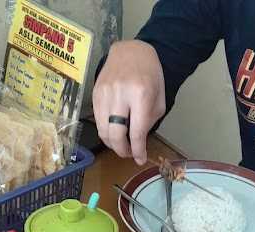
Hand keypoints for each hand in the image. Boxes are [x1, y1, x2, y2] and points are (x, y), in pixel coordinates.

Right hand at [93, 40, 165, 164]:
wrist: (132, 50)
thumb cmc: (150, 75)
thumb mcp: (159, 100)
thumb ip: (149, 122)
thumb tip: (138, 143)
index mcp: (140, 95)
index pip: (136, 132)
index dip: (137, 151)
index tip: (139, 159)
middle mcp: (119, 94)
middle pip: (115, 134)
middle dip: (122, 150)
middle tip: (129, 153)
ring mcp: (104, 92)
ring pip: (103, 130)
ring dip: (112, 143)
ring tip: (122, 143)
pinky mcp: (95, 92)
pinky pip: (98, 120)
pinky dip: (105, 130)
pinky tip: (114, 130)